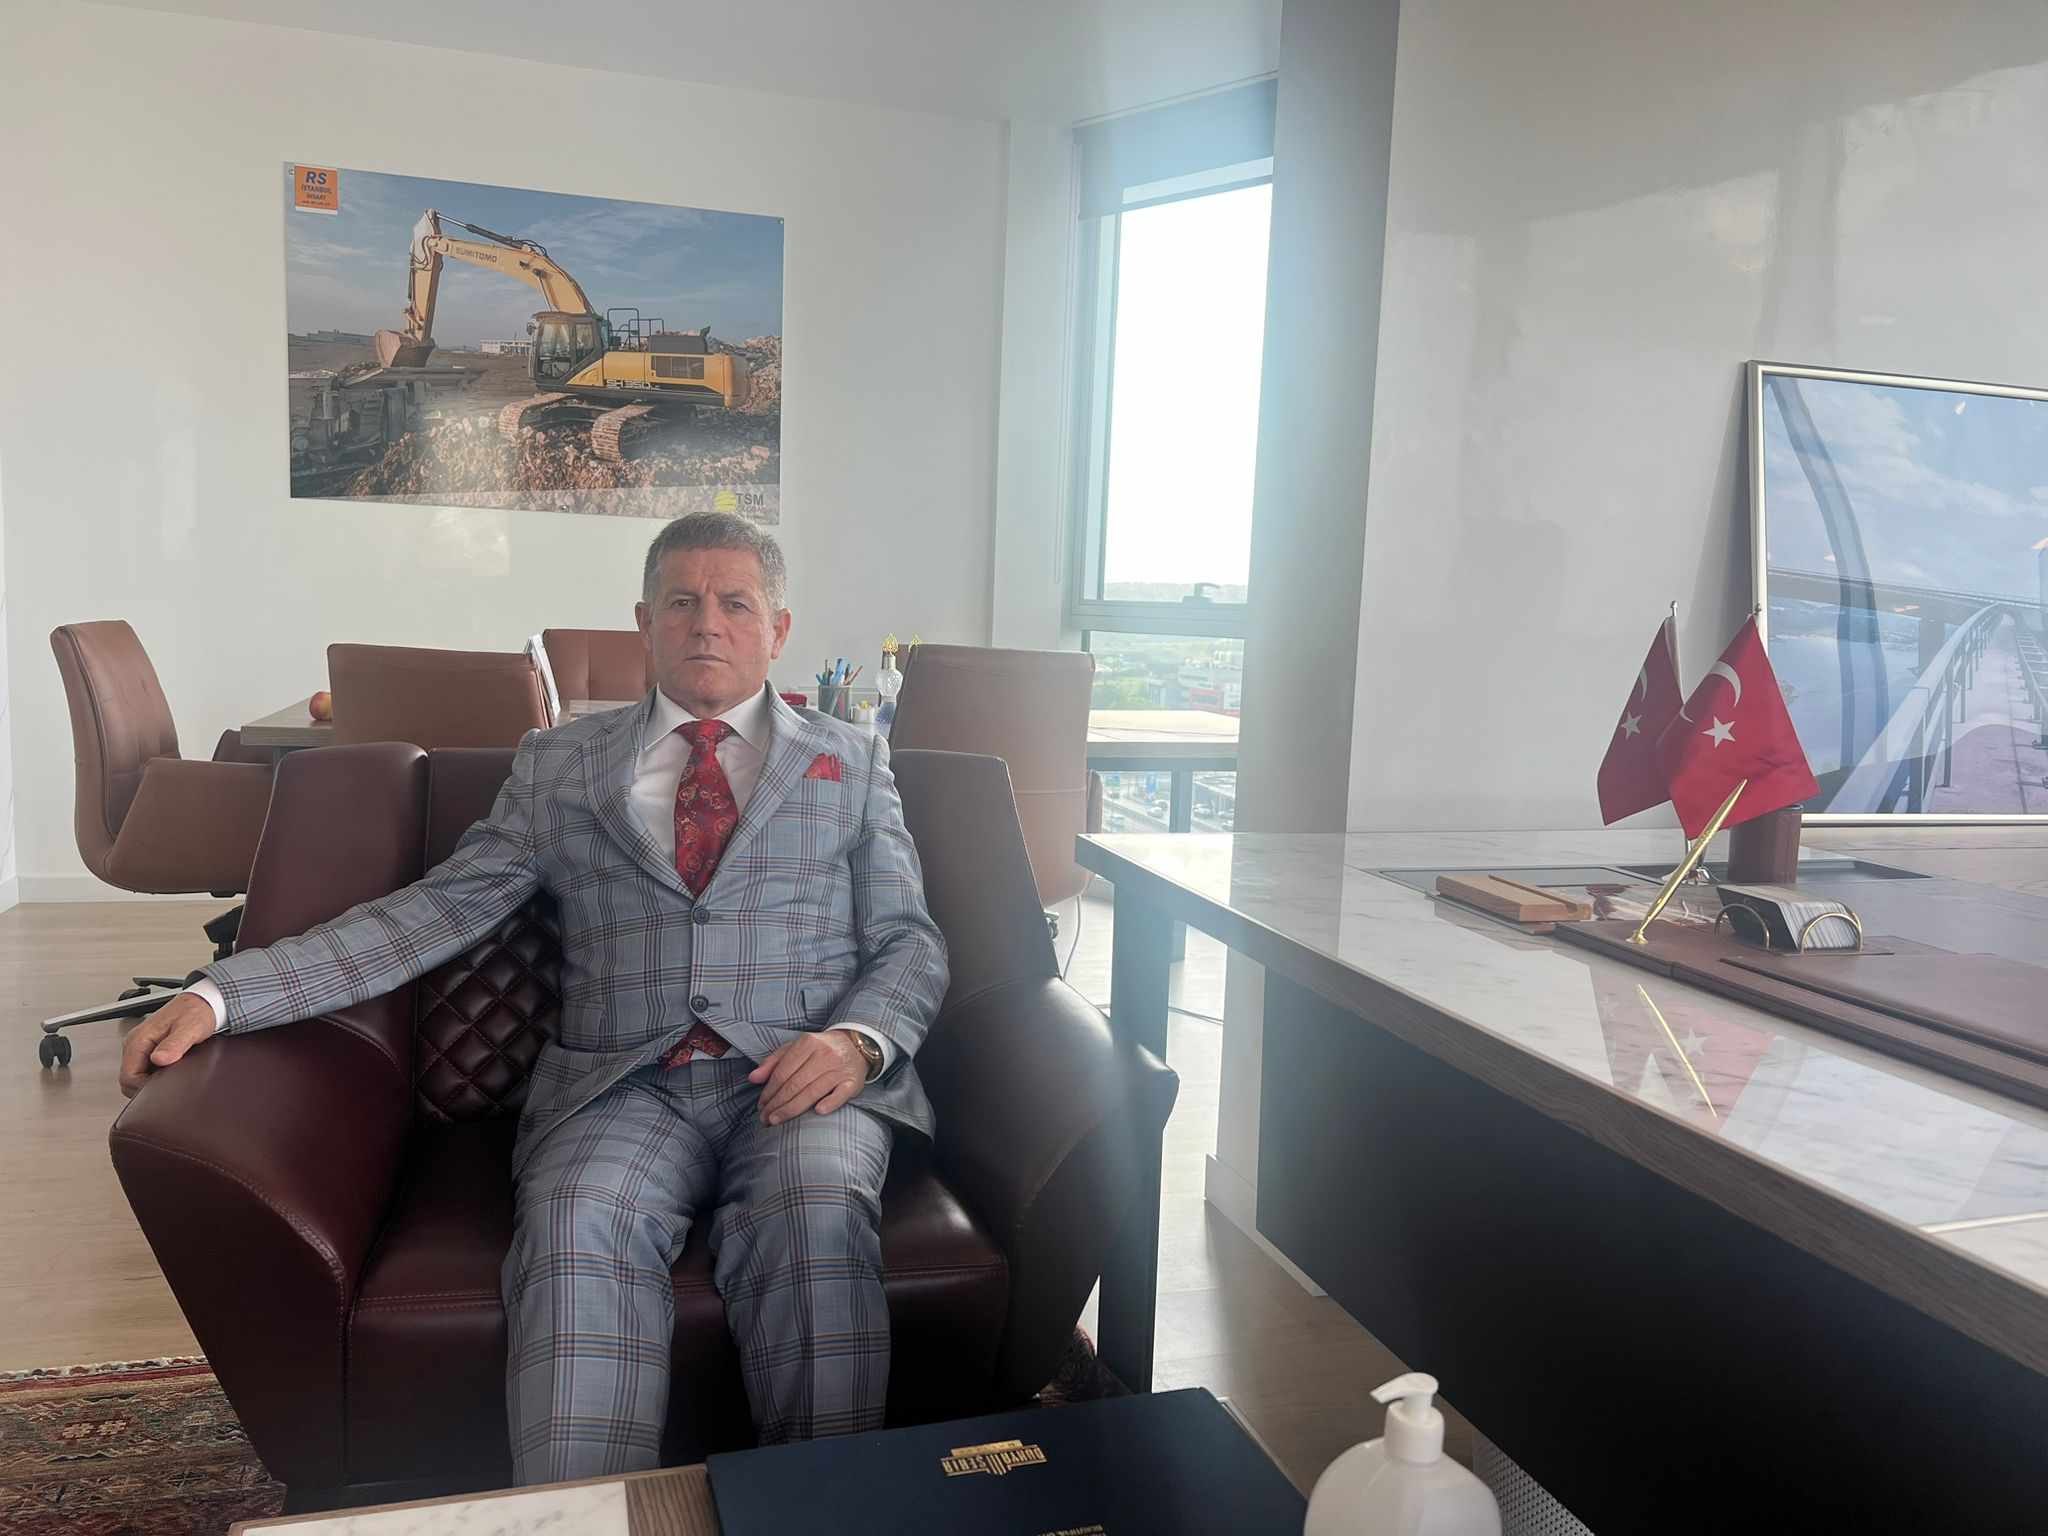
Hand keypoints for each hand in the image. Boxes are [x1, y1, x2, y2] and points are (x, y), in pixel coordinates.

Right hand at [119, 993, 217, 1098]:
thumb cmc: (197, 1011)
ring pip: (136, 1075)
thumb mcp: (190, 1028)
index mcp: (139, 1039)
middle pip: (128, 1079)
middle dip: (145, 1088)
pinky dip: (154, 1076)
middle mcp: (135, 1043)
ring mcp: (141, 1046)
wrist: (203, 1001)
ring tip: (171, 1079)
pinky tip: (170, 1073)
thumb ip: (175, 1044)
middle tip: (168, 1087)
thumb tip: (159, 1059)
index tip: (163, 1089)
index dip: (143, 1088)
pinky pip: (145, 1069)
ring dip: (149, 1082)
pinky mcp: (149, 1049)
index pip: (128, 1077)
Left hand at [747, 1030, 868, 1124]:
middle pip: (795, 1084)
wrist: (856, 1046)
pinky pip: (840, 1095)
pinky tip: (817, 1112)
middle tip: (764, 1118)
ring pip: (812, 1092)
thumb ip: (773, 1062)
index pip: (783, 1072)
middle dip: (776, 1104)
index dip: (769, 1091)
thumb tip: (753, 1078)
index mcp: (808, 1043)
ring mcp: (840, 1068)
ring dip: (791, 1109)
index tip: (760, 1105)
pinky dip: (830, 1103)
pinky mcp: (853, 1082)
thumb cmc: (820, 1050)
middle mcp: (825, 1054)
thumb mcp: (796, 1048)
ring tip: (776, 1120)